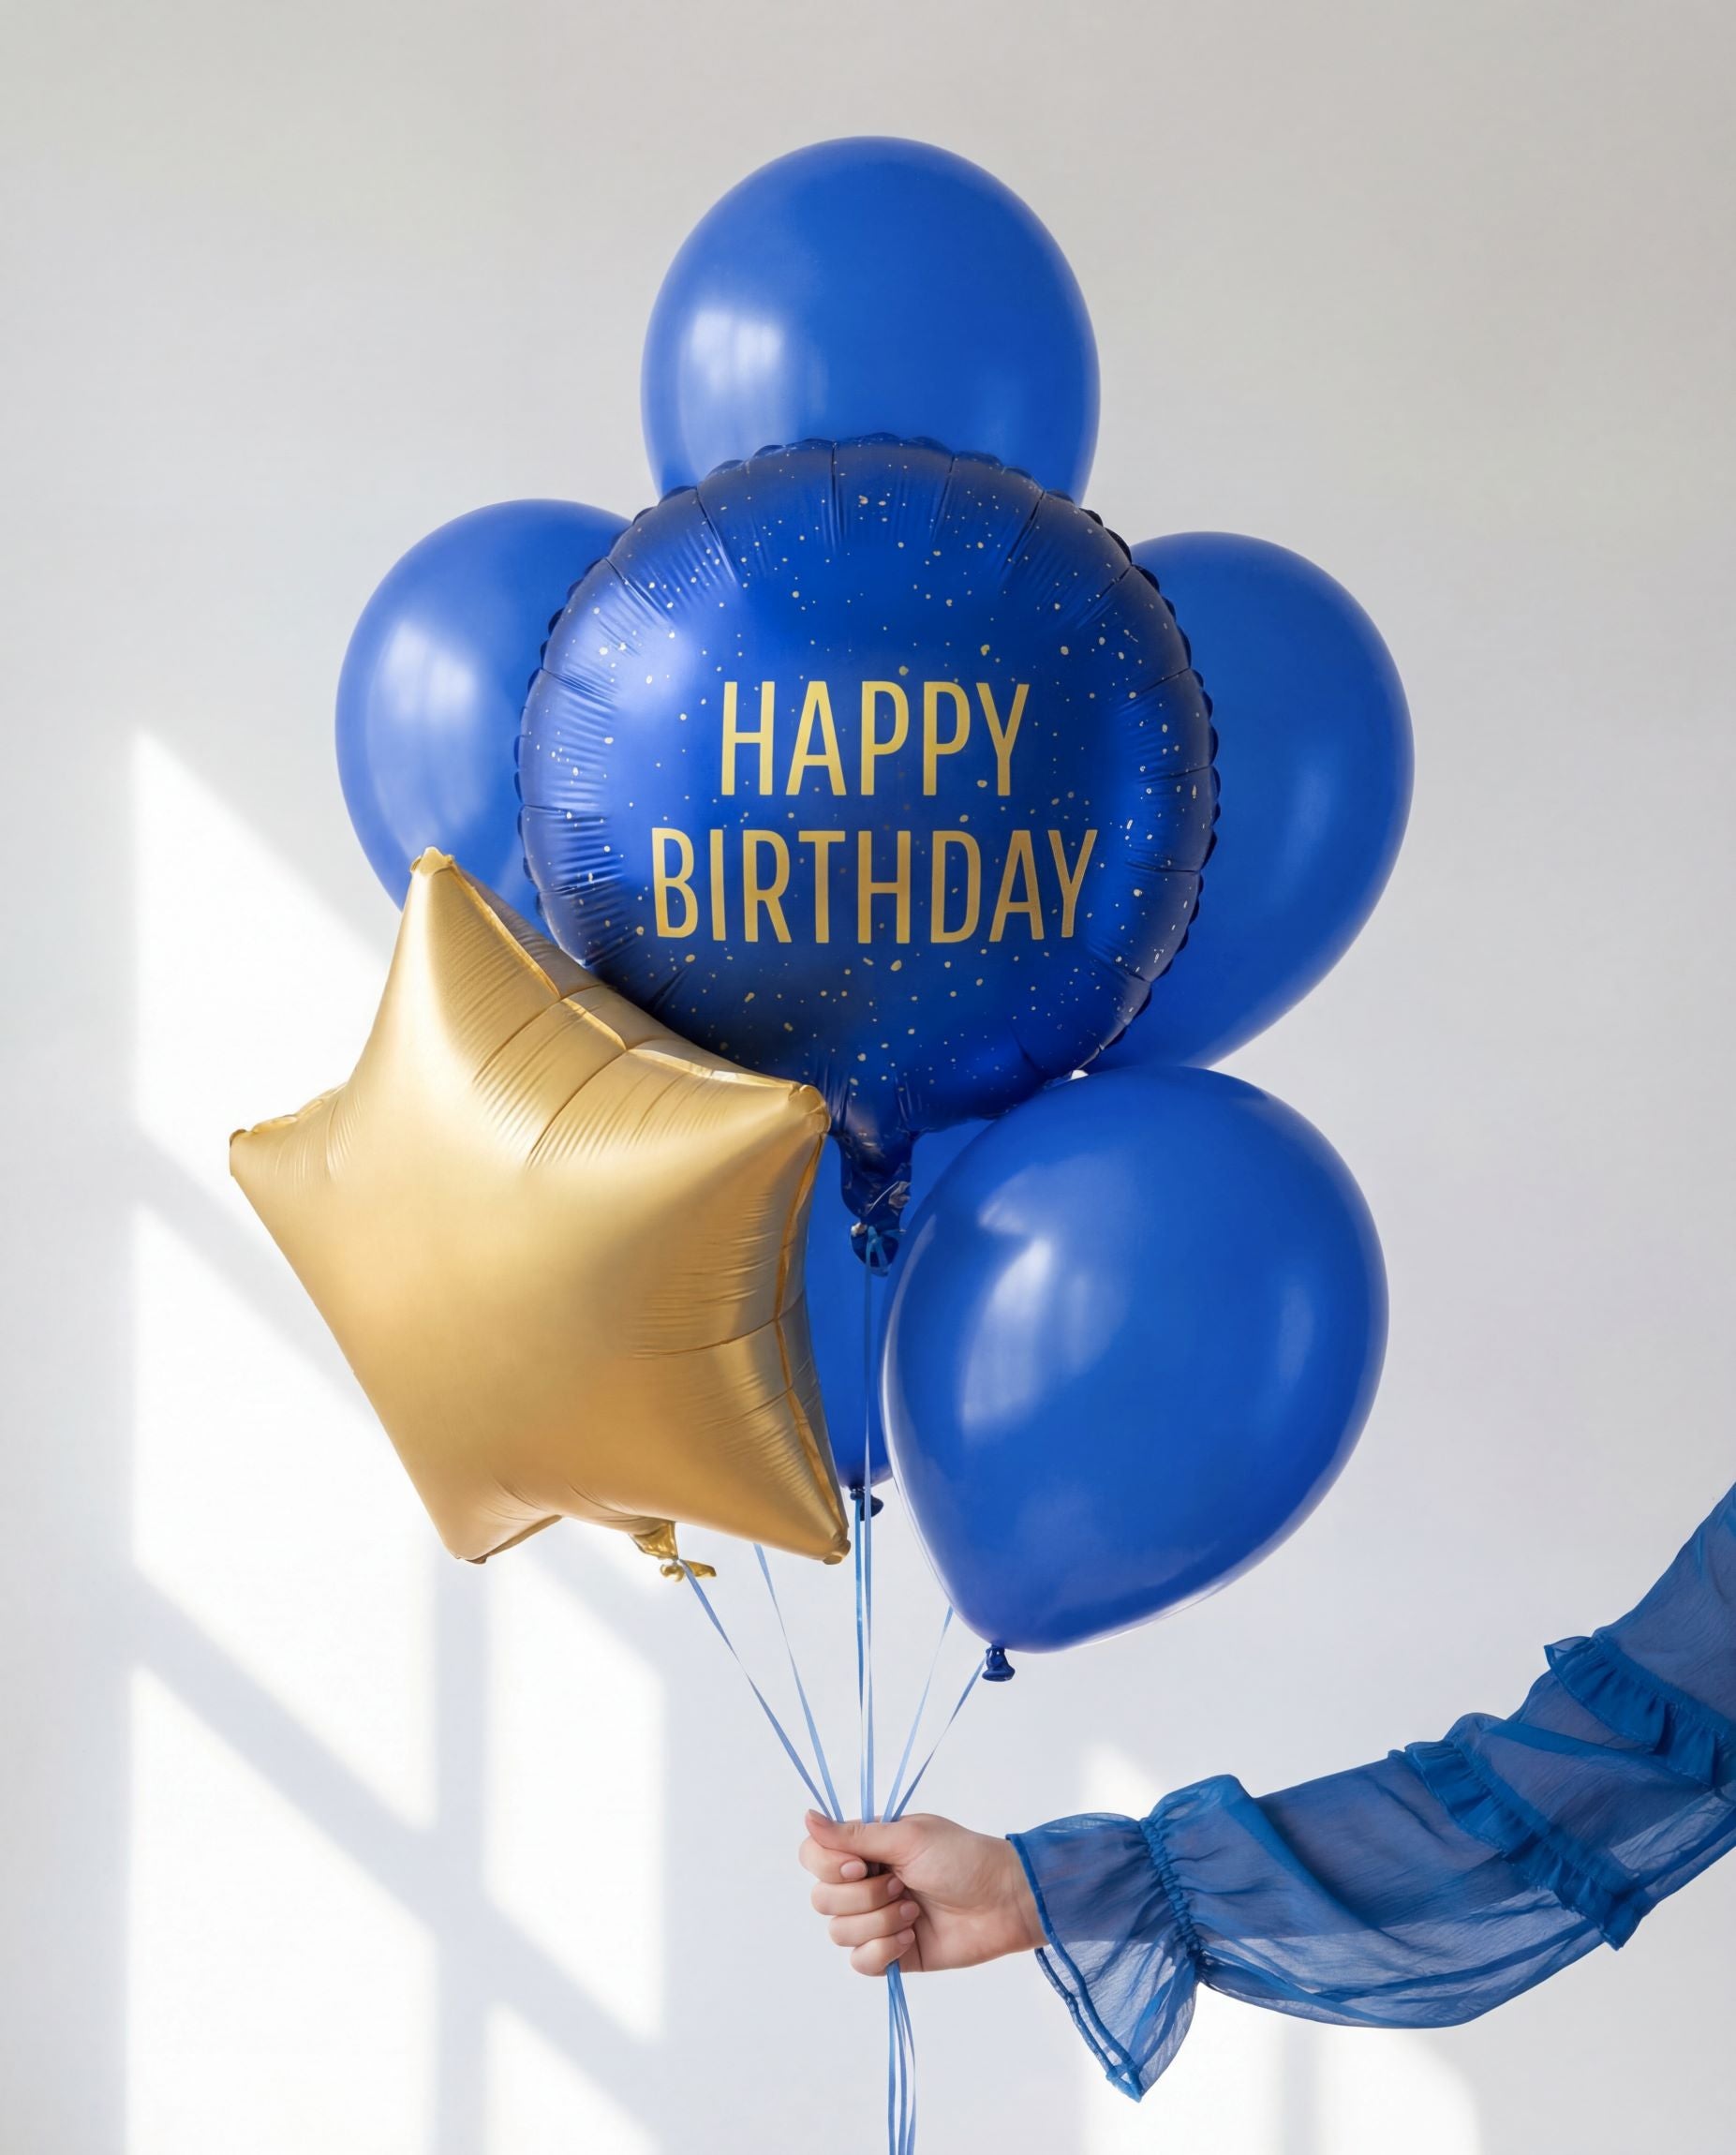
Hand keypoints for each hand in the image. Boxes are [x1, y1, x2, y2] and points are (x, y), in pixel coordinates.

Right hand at [798, 1809, 1045, 1976]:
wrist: (1002, 1901)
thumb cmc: (962, 1857)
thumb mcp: (908, 1837)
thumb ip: (854, 1834)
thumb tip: (806, 1816)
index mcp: (866, 1848)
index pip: (813, 1856)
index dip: (828, 1866)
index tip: (861, 1866)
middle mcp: (864, 1883)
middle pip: (821, 1899)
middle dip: (863, 1897)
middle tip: (902, 1885)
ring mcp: (876, 1920)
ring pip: (839, 1932)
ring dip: (878, 1922)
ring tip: (914, 1911)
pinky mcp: (890, 1954)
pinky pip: (859, 1962)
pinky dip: (883, 1950)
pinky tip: (911, 1937)